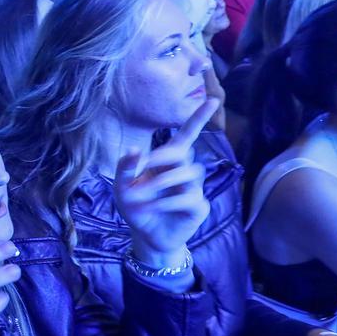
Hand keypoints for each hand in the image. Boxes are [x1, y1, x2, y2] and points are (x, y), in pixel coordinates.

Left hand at [113, 97, 217, 267]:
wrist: (146, 236)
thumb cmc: (136, 206)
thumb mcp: (122, 187)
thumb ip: (125, 167)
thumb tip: (134, 149)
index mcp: (168, 161)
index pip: (187, 135)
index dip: (198, 118)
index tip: (214, 99)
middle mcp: (184, 171)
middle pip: (184, 153)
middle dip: (163, 157)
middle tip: (142, 165)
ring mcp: (194, 189)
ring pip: (190, 174)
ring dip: (162, 181)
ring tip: (140, 194)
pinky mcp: (198, 207)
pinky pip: (189, 197)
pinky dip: (166, 202)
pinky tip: (149, 208)